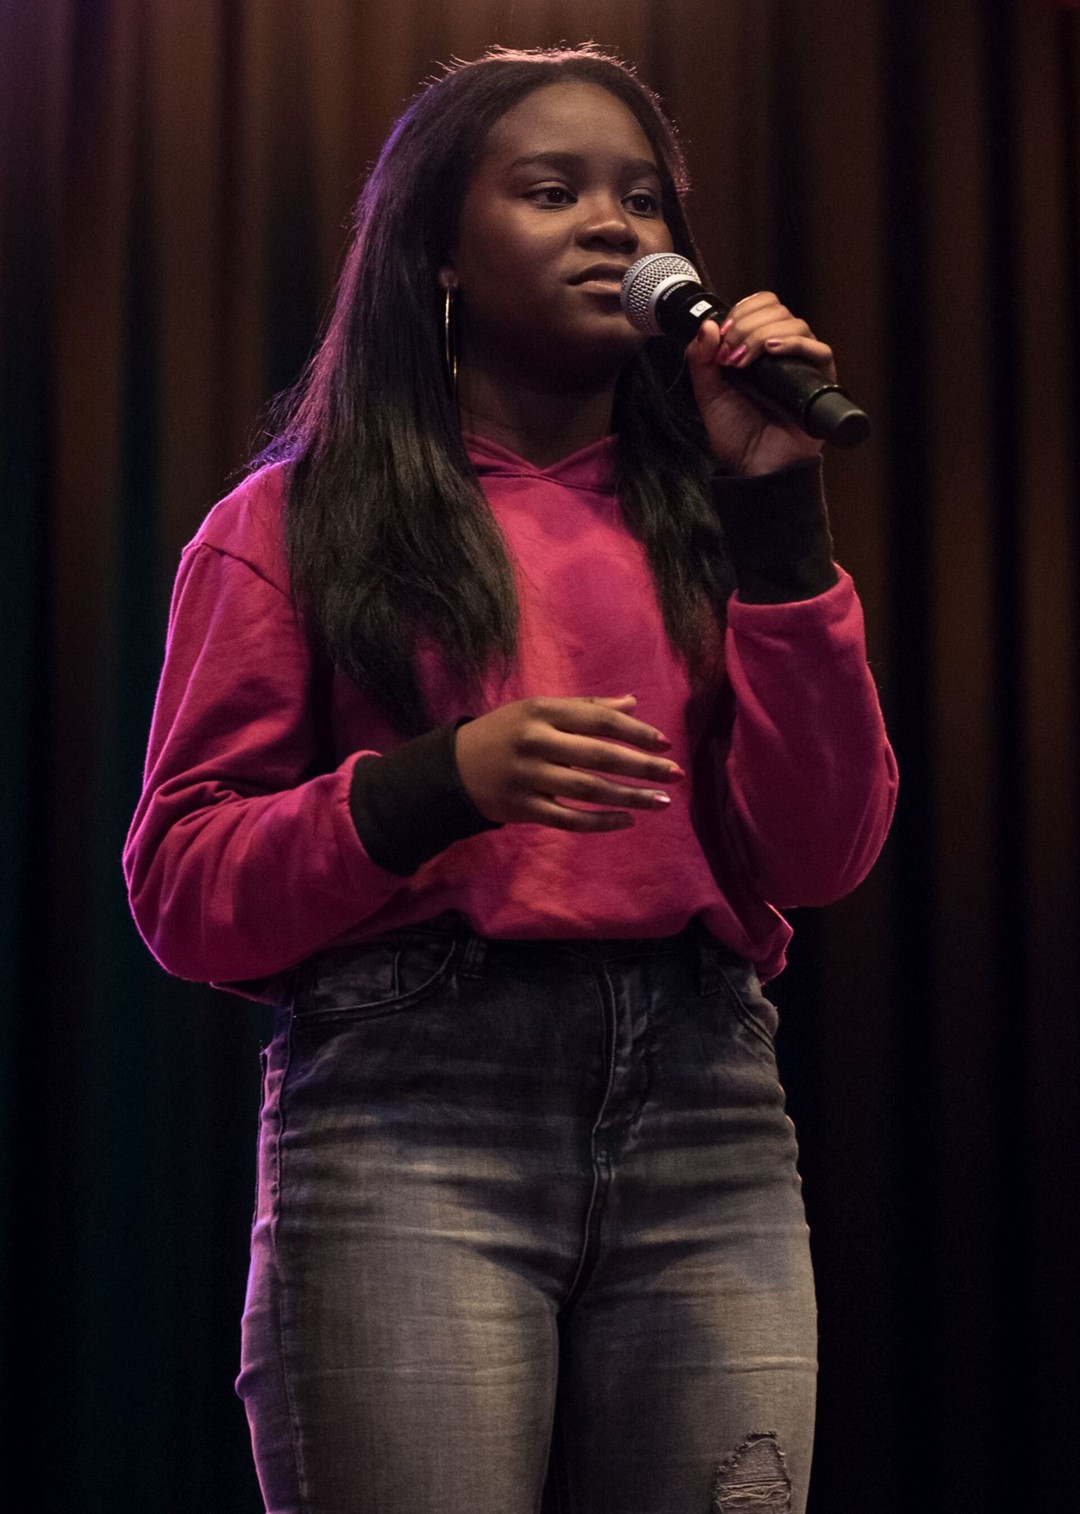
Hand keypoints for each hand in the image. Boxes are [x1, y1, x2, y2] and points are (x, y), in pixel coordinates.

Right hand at [454, 694, 684, 831]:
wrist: (452, 768)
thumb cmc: (505, 734)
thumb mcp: (538, 711)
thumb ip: (585, 708)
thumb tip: (632, 704)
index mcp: (541, 712)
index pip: (598, 720)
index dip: (635, 732)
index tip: (665, 744)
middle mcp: (535, 742)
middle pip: (599, 756)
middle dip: (642, 767)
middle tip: (675, 775)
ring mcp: (528, 778)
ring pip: (588, 790)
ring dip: (629, 797)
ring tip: (661, 802)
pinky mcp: (522, 808)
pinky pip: (569, 819)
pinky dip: (601, 822)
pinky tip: (627, 821)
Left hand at [685, 291, 837, 476]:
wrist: (752, 468)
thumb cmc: (735, 434)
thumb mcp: (708, 393)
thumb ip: (701, 359)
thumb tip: (706, 324)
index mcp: (760, 349)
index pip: (763, 307)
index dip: (743, 310)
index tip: (722, 332)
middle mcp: (785, 353)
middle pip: (779, 311)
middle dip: (748, 324)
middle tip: (728, 350)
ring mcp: (804, 367)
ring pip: (797, 325)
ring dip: (764, 333)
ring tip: (743, 358)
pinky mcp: (821, 384)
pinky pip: (820, 352)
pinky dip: (795, 345)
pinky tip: (773, 350)